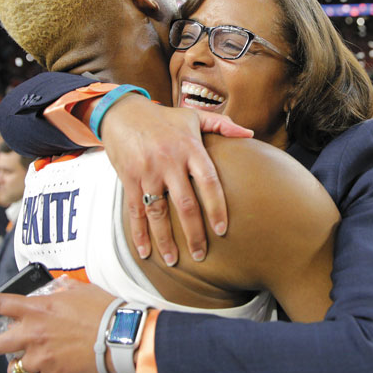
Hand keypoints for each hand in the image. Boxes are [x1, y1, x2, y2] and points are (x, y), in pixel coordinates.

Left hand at [0, 278, 118, 372]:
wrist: (120, 336)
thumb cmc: (104, 310)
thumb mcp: (81, 290)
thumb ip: (62, 290)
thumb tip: (56, 289)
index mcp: (38, 309)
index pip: (1, 304)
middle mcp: (33, 334)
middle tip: (7, 344)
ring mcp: (40, 357)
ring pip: (12, 368)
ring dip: (18, 365)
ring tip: (27, 362)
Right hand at [101, 95, 252, 264]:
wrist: (122, 111)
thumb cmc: (164, 118)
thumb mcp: (193, 116)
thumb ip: (222, 125)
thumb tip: (250, 134)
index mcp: (190, 148)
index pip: (208, 182)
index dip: (216, 207)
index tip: (222, 230)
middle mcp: (170, 161)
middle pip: (185, 204)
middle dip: (194, 233)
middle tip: (201, 255)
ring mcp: (148, 171)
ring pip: (158, 212)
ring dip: (165, 240)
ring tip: (174, 261)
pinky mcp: (129, 177)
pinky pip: (135, 210)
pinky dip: (139, 233)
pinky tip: (145, 252)